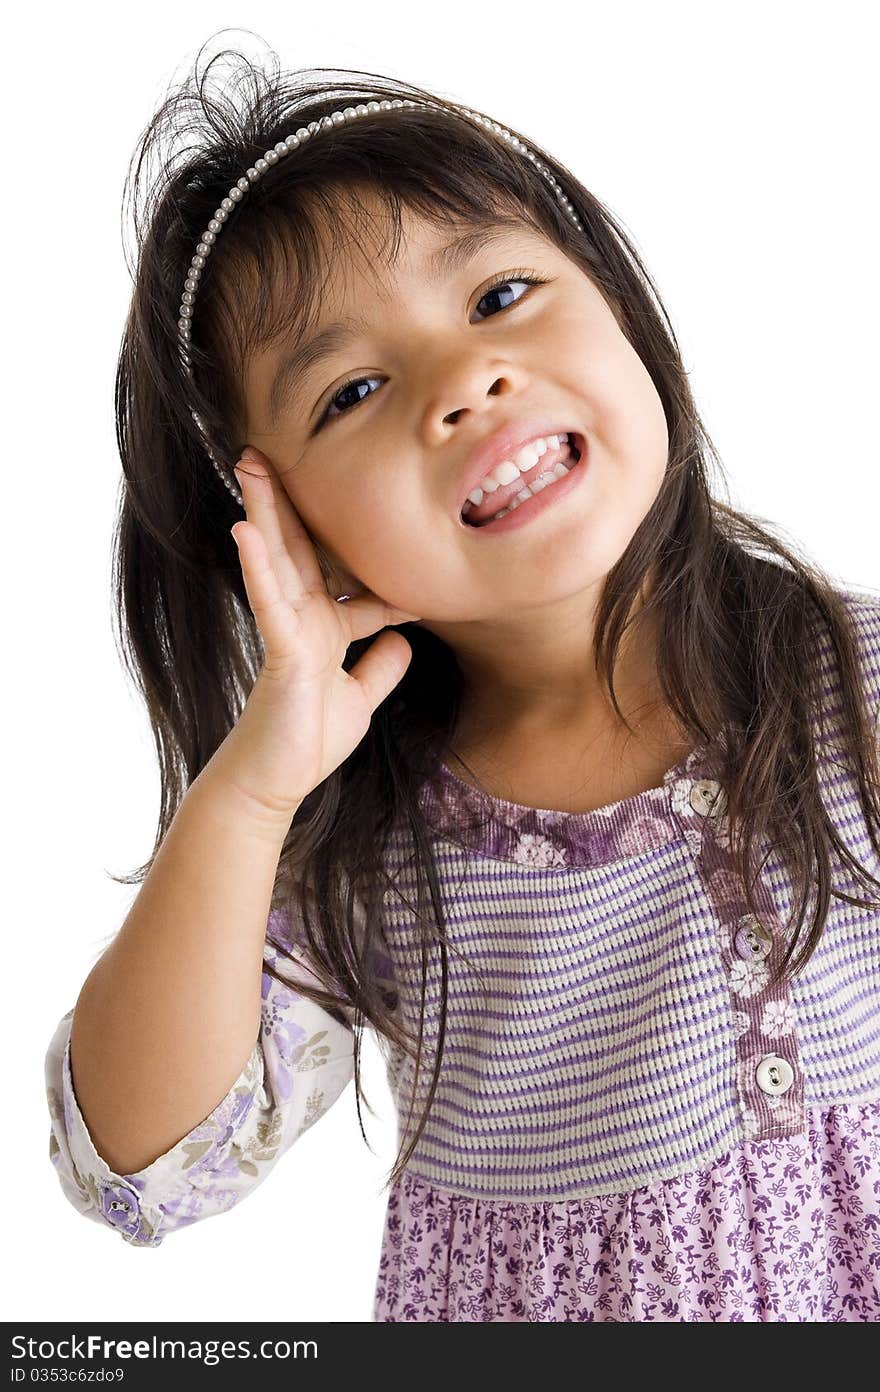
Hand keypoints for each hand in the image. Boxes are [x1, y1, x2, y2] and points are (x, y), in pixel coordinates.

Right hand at [210, 447, 421, 823]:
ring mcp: (287, 631)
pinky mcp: (279, 653)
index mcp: (322, 625)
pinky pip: (269, 602)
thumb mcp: (360, 698)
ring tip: (251, 463)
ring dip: (263, 509)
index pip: (341, 569)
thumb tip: (404, 640)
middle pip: (298, 546)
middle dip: (289, 498)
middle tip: (276, 446)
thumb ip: (380, 668)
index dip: (356, 538)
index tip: (366, 495)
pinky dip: (258, 566)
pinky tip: (246, 529)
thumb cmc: (308, 740)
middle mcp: (301, 619)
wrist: (275, 782)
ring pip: (275, 559)